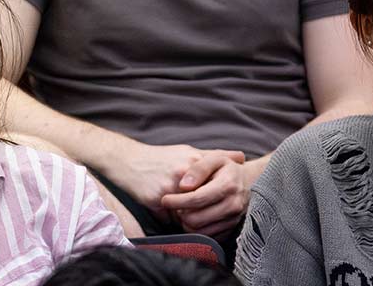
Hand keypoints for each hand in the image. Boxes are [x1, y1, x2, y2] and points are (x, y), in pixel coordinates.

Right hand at [113, 141, 243, 214]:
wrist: (129, 161)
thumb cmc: (162, 158)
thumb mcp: (189, 151)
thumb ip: (216, 155)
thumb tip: (242, 157)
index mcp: (195, 160)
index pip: (219, 183)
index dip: (225, 194)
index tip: (230, 200)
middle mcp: (185, 173)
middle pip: (206, 199)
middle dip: (211, 209)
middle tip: (216, 214)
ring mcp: (171, 186)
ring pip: (191, 211)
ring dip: (194, 218)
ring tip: (195, 219)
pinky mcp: (158, 199)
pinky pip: (174, 218)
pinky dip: (178, 220)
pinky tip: (178, 220)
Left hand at [160, 153, 256, 237]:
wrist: (251, 183)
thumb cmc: (228, 169)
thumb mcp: (215, 159)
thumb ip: (198, 168)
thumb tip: (184, 185)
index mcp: (227, 185)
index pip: (196, 199)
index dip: (177, 201)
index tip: (165, 199)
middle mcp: (233, 205)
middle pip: (195, 219)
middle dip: (180, 213)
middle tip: (175, 205)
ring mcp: (233, 220)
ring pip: (198, 231)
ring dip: (186, 223)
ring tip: (183, 210)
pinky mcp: (231, 230)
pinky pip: (207, 237)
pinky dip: (196, 230)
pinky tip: (194, 217)